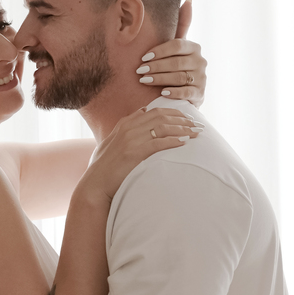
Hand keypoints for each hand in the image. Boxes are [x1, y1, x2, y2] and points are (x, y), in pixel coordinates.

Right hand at [80, 107, 201, 202]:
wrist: (96, 183)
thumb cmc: (106, 166)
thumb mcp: (114, 140)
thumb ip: (128, 126)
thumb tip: (142, 112)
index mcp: (125, 123)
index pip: (154, 111)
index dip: (173, 112)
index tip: (186, 117)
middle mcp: (129, 127)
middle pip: (161, 116)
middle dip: (182, 119)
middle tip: (197, 124)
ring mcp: (131, 139)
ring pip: (163, 127)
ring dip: (182, 129)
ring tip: (195, 132)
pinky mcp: (135, 152)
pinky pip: (159, 143)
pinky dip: (173, 141)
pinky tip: (184, 142)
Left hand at [136, 0, 207, 106]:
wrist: (185, 93)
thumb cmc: (176, 65)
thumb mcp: (178, 46)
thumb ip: (182, 25)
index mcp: (194, 47)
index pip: (177, 45)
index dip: (159, 51)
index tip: (143, 56)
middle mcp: (201, 61)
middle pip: (177, 62)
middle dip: (156, 66)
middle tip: (139, 70)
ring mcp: (202, 79)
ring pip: (180, 77)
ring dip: (160, 78)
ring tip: (144, 80)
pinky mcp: (200, 95)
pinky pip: (187, 93)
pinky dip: (174, 92)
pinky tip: (162, 92)